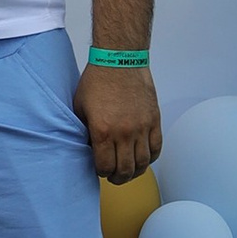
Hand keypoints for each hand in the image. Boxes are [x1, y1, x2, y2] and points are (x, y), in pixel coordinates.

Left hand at [78, 60, 160, 183]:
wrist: (119, 59)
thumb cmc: (96, 81)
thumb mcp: (80, 108)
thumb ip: (84, 131)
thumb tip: (89, 149)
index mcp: (103, 131)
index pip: (104, 167)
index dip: (100, 172)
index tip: (99, 170)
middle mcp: (124, 133)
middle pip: (125, 170)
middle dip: (117, 178)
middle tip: (113, 177)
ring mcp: (142, 127)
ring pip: (142, 163)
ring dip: (135, 172)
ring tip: (128, 171)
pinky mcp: (154, 120)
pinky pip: (156, 148)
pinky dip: (150, 158)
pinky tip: (142, 158)